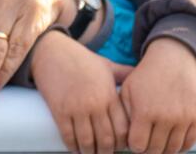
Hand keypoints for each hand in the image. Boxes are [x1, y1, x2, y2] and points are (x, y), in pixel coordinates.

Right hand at [30, 34, 127, 153]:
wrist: (52, 51)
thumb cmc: (81, 59)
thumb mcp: (107, 65)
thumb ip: (125, 74)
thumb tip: (143, 79)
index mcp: (109, 95)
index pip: (123, 128)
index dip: (124, 142)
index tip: (121, 146)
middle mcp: (95, 103)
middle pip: (107, 139)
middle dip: (107, 151)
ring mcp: (77, 108)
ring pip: (88, 141)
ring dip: (90, 152)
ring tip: (91, 153)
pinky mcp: (59, 110)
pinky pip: (68, 136)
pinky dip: (73, 146)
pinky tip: (75, 149)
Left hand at [121, 39, 195, 153]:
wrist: (175, 59)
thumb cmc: (147, 76)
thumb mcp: (128, 90)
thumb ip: (123, 115)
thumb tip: (121, 137)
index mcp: (144, 112)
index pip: (138, 146)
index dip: (135, 146)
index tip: (135, 140)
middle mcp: (165, 117)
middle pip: (156, 150)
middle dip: (148, 150)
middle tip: (146, 143)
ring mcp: (183, 118)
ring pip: (173, 149)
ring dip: (164, 150)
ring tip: (158, 143)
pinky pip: (189, 143)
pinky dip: (180, 147)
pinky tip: (172, 141)